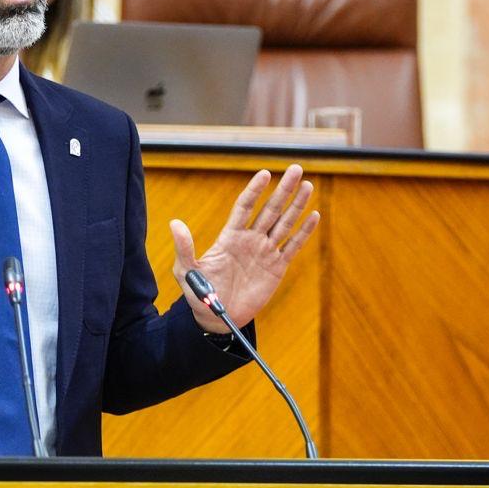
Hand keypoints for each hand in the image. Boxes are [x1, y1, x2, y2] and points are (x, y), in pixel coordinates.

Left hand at [170, 164, 320, 333]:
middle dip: (283, 190)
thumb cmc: (200, 294)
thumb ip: (184, 248)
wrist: (218, 318)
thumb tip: (174, 224)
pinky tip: (313, 216)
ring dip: (296, 205)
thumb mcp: (187, 271)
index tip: (264, 173)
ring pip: (284, 223)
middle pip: (270, 209)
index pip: (245, 207)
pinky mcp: (276, 267)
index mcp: (230, 236)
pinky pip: (292, 246)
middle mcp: (250, 239)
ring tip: (307, 185)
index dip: (254, 190)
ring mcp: (265, 252)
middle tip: (295, 169)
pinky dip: (303, 232)